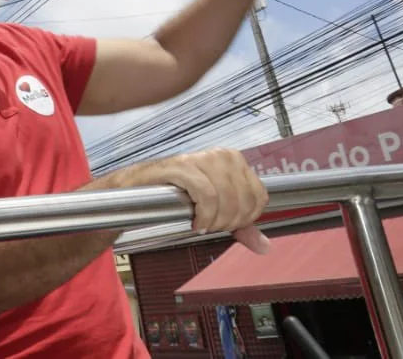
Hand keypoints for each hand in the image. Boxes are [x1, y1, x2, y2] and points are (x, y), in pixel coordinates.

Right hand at [132, 149, 270, 253]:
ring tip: (202, 224)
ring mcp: (202, 158)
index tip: (228, 225)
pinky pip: (207, 195)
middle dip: (229, 222)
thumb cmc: (176, 196)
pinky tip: (195, 221)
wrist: (139, 188)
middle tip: (212, 226)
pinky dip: (205, 214)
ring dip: (216, 220)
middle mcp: (221, 156)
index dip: (246, 218)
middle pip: (245, 199)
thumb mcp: (216, 212)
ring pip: (228, 198)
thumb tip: (264, 246)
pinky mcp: (183, 166)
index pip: (259, 195)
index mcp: (234, 162)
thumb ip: (241, 227)